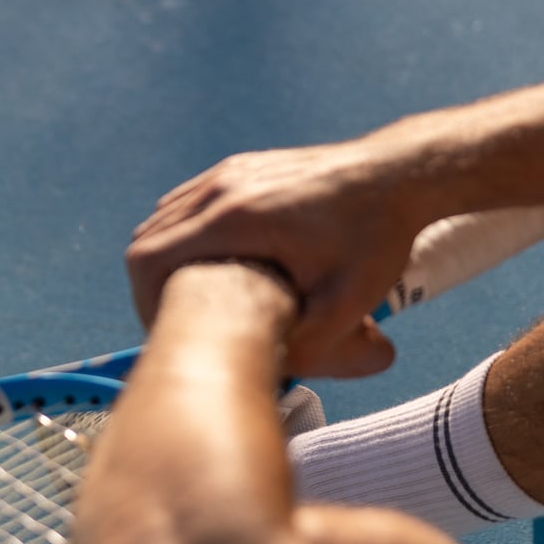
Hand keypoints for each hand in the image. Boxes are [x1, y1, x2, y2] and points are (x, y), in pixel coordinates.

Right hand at [126, 140, 434, 377]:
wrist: (400, 175)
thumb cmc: (376, 238)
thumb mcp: (348, 304)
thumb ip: (307, 346)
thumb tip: (263, 375)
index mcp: (236, 220)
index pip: (148, 260)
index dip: (144, 302)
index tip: (169, 329)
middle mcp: (222, 189)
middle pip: (144, 240)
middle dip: (150, 287)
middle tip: (179, 320)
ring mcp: (228, 173)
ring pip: (161, 219)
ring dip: (166, 260)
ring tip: (195, 295)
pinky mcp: (239, 168)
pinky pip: (186, 203)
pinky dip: (184, 236)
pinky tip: (215, 263)